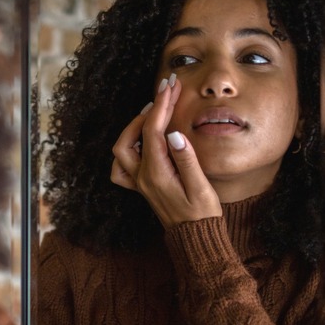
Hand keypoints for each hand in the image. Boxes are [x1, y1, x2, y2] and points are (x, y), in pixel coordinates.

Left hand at [110, 75, 221, 226]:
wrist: (195, 238)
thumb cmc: (202, 214)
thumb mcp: (201, 187)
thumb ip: (186, 159)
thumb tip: (174, 134)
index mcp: (156, 174)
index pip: (154, 131)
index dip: (162, 105)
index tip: (171, 86)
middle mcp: (142, 177)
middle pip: (134, 135)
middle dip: (149, 109)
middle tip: (166, 92)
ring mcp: (139, 182)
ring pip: (122, 148)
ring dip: (135, 126)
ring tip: (154, 111)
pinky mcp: (142, 186)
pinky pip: (122, 167)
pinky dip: (128, 149)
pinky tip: (142, 141)